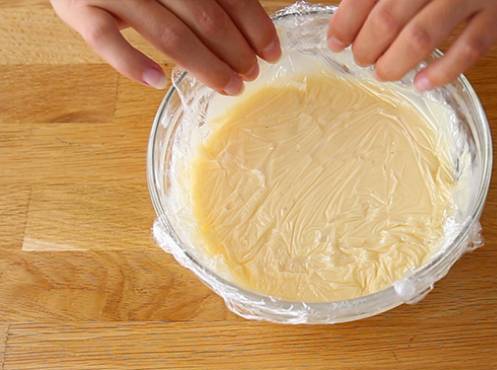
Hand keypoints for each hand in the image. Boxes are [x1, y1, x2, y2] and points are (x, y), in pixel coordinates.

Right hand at [50, 0, 280, 94]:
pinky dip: (132, 63)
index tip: (271, 53)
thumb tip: (253, 26)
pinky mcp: (80, 11)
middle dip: (234, 51)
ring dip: (204, 65)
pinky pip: (107, 41)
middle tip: (251, 75)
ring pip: (168, 33)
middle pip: (203, 16)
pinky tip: (158, 82)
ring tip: (229, 86)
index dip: (254, 25)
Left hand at [327, 0, 496, 89]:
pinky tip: (422, 84)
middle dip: (367, 46)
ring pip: (422, 37)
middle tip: (361, 60)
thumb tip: (352, 13)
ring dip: (395, 62)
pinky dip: (443, 71)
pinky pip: (470, 48)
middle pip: (389, 18)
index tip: (335, 42)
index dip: (345, 22)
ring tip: (383, 73)